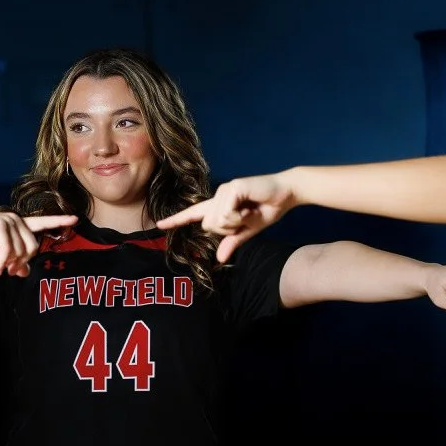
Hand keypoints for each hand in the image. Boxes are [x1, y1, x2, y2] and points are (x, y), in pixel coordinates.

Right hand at [0, 210, 76, 276]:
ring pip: (21, 250)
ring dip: (9, 264)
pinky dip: (2, 262)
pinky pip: (9, 250)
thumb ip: (11, 260)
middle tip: (6, 271)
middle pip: (33, 247)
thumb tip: (24, 273)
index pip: (42, 222)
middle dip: (21, 263)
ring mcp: (8, 221)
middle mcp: (16, 220)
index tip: (76, 218)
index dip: (59, 221)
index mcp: (18, 225)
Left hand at [156, 172, 295, 261]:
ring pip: (216, 220)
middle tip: (245, 220)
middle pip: (208, 225)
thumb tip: (219, 258)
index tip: (159, 225)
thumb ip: (232, 242)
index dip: (176, 220)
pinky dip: (239, 217)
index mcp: (219, 206)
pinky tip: (250, 209)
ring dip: (235, 223)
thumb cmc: (268, 209)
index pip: (194, 214)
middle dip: (228, 230)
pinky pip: (226, 213)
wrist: (286, 195)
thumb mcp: (248, 231)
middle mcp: (218, 196)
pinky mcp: (233, 187)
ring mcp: (224, 190)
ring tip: (249, 213)